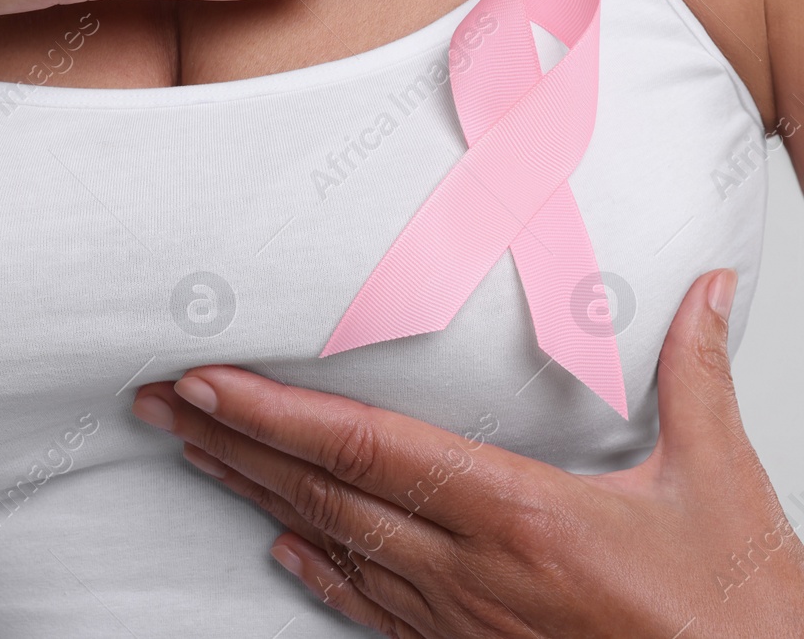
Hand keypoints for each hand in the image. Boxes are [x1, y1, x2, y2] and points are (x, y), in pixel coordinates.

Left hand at [132, 269, 803, 636]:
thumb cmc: (736, 616)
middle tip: (157, 403)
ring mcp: (463, 619)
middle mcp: (472, 569)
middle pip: (322, 492)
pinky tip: (281, 547)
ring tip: (191, 452)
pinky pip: (374, 609)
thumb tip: (703, 288)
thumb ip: (694, 375)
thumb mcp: (720, 484)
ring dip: (253, 495)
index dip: (275, 414)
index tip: (207, 382)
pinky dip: (320, 573)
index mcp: (520, 515)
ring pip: (333, 544)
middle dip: (228, 443)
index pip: (366, 448)